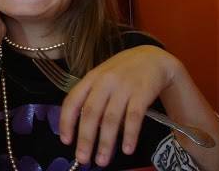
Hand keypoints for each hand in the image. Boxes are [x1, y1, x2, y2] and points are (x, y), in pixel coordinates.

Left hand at [58, 45, 181, 166]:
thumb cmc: (123, 71)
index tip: (65, 141)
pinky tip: (127, 149)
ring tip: (102, 160)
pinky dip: (129, 135)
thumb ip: (92, 97)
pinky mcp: (142, 94)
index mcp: (91, 78)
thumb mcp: (102, 78)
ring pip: (111, 119)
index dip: (66, 121)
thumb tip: (83, 128)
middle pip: (91, 113)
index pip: (73, 100)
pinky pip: (134, 117)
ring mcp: (123, 87)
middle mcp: (105, 82)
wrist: (153, 58)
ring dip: (106, 142)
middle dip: (85, 138)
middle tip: (83, 159)